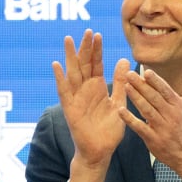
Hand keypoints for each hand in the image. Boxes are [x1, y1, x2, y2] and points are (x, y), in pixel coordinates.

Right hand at [52, 29, 128, 181]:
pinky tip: (57, 65)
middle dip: (85, 48)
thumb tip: (125, 60)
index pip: (96, 64)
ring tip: (68, 40)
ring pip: (73, 73)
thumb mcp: (119, 102)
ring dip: (70, 57)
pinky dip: (60, 78)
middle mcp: (85, 90)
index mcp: (97, 87)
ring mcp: (76, 98)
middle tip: (87, 31)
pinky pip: (64, 91)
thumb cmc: (109, 129)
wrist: (101, 151)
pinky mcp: (70, 109)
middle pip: (84, 64)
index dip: (96, 49)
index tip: (97, 34)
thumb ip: (121, 82)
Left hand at [118, 55, 181, 181]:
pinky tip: (120, 111)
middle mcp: (170, 115)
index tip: (145, 71)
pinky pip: (140, 128)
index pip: (165, 90)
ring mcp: (162, 128)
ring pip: (146, 110)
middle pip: (154, 98)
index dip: (155, 81)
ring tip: (125, 87)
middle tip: (128, 75)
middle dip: (141, 86)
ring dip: (135, 98)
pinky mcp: (153, 140)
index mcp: (178, 105)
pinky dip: (130, 119)